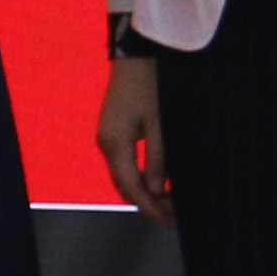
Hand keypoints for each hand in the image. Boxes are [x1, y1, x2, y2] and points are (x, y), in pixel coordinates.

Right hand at [95, 55, 175, 222]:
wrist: (135, 54)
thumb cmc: (149, 86)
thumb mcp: (159, 125)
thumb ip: (158, 160)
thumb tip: (157, 190)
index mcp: (114, 143)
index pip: (130, 187)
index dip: (149, 207)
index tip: (167, 221)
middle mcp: (105, 142)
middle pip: (123, 184)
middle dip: (146, 201)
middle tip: (171, 215)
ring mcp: (107, 135)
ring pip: (123, 174)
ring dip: (143, 189)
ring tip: (167, 200)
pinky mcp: (113, 128)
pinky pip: (123, 161)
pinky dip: (138, 174)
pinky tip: (155, 178)